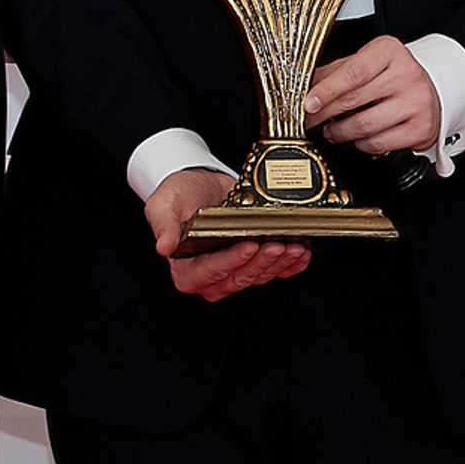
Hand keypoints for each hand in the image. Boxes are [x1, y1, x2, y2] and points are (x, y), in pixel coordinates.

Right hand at [146, 166, 309, 299]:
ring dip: (278, 264)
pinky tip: (301, 256)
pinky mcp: (253, 265)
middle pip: (239, 277)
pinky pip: (274, 273)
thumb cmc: (179, 195)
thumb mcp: (163, 205)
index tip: (248, 246)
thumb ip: (163, 226)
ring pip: (258, 276)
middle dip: (261, 263)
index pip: (210, 272)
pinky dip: (289, 267)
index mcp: (186, 270)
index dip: (231, 261)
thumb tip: (164, 247)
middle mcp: (210, 277)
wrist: (201, 185)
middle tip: (277, 245)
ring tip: (292, 247)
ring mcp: (234, 273)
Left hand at [307, 37, 438, 156]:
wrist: (434, 90)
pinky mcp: (420, 128)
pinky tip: (358, 138)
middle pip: (354, 99)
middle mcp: (407, 75)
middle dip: (324, 114)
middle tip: (310, 120)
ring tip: (333, 131)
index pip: (354, 72)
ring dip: (341, 132)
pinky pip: (379, 143)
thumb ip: (337, 72)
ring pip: (364, 126)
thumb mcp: (368, 62)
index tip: (309, 103)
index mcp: (389, 52)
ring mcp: (416, 103)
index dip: (327, 89)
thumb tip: (306, 87)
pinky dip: (361, 144)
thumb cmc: (395, 75)